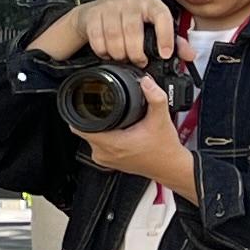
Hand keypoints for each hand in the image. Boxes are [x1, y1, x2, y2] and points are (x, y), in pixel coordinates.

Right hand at [36, 0, 174, 63]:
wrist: (98, 12)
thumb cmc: (132, 21)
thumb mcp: (154, 27)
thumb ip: (174, 41)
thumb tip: (190, 55)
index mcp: (151, 4)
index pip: (161, 16)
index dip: (164, 36)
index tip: (165, 54)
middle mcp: (131, 2)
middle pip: (133, 31)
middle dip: (136, 52)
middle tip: (139, 61)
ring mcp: (110, 7)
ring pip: (113, 36)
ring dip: (119, 54)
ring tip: (124, 58)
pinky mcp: (94, 14)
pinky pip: (97, 38)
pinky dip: (103, 51)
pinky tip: (109, 53)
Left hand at [78, 90, 194, 197]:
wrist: (171, 167)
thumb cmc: (165, 149)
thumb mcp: (161, 119)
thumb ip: (155, 97)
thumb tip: (145, 82)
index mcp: (112, 143)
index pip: (79, 127)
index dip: (78, 112)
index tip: (82, 102)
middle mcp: (104, 154)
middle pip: (84, 130)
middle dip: (91, 117)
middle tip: (105, 108)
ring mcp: (105, 159)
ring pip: (90, 138)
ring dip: (98, 127)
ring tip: (112, 119)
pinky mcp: (109, 162)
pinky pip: (98, 145)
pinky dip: (104, 136)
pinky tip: (116, 130)